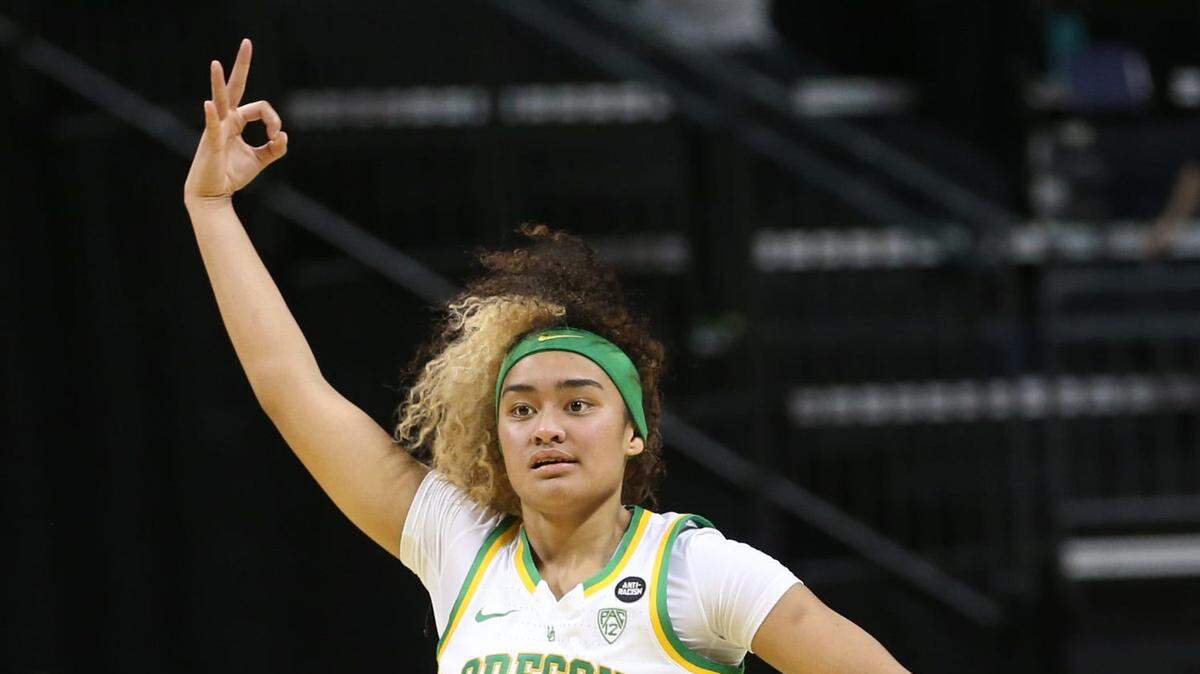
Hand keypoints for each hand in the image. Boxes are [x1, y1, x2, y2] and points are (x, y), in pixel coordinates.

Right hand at [183, 38, 286, 204]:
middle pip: (235, 87)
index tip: (277, 136)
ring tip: (217, 64)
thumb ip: (274, 149)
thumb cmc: (232, 174)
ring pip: (220, 100)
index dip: (274, 120)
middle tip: (248, 42)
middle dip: (242, 65)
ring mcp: (216, 128)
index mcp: (236, 122)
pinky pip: (211, 125)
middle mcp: (225, 119)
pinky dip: (211, 116)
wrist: (214, 193)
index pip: (261, 108)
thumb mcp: (259, 160)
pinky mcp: (211, 142)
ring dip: (219, 82)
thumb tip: (285, 137)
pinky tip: (209, 106)